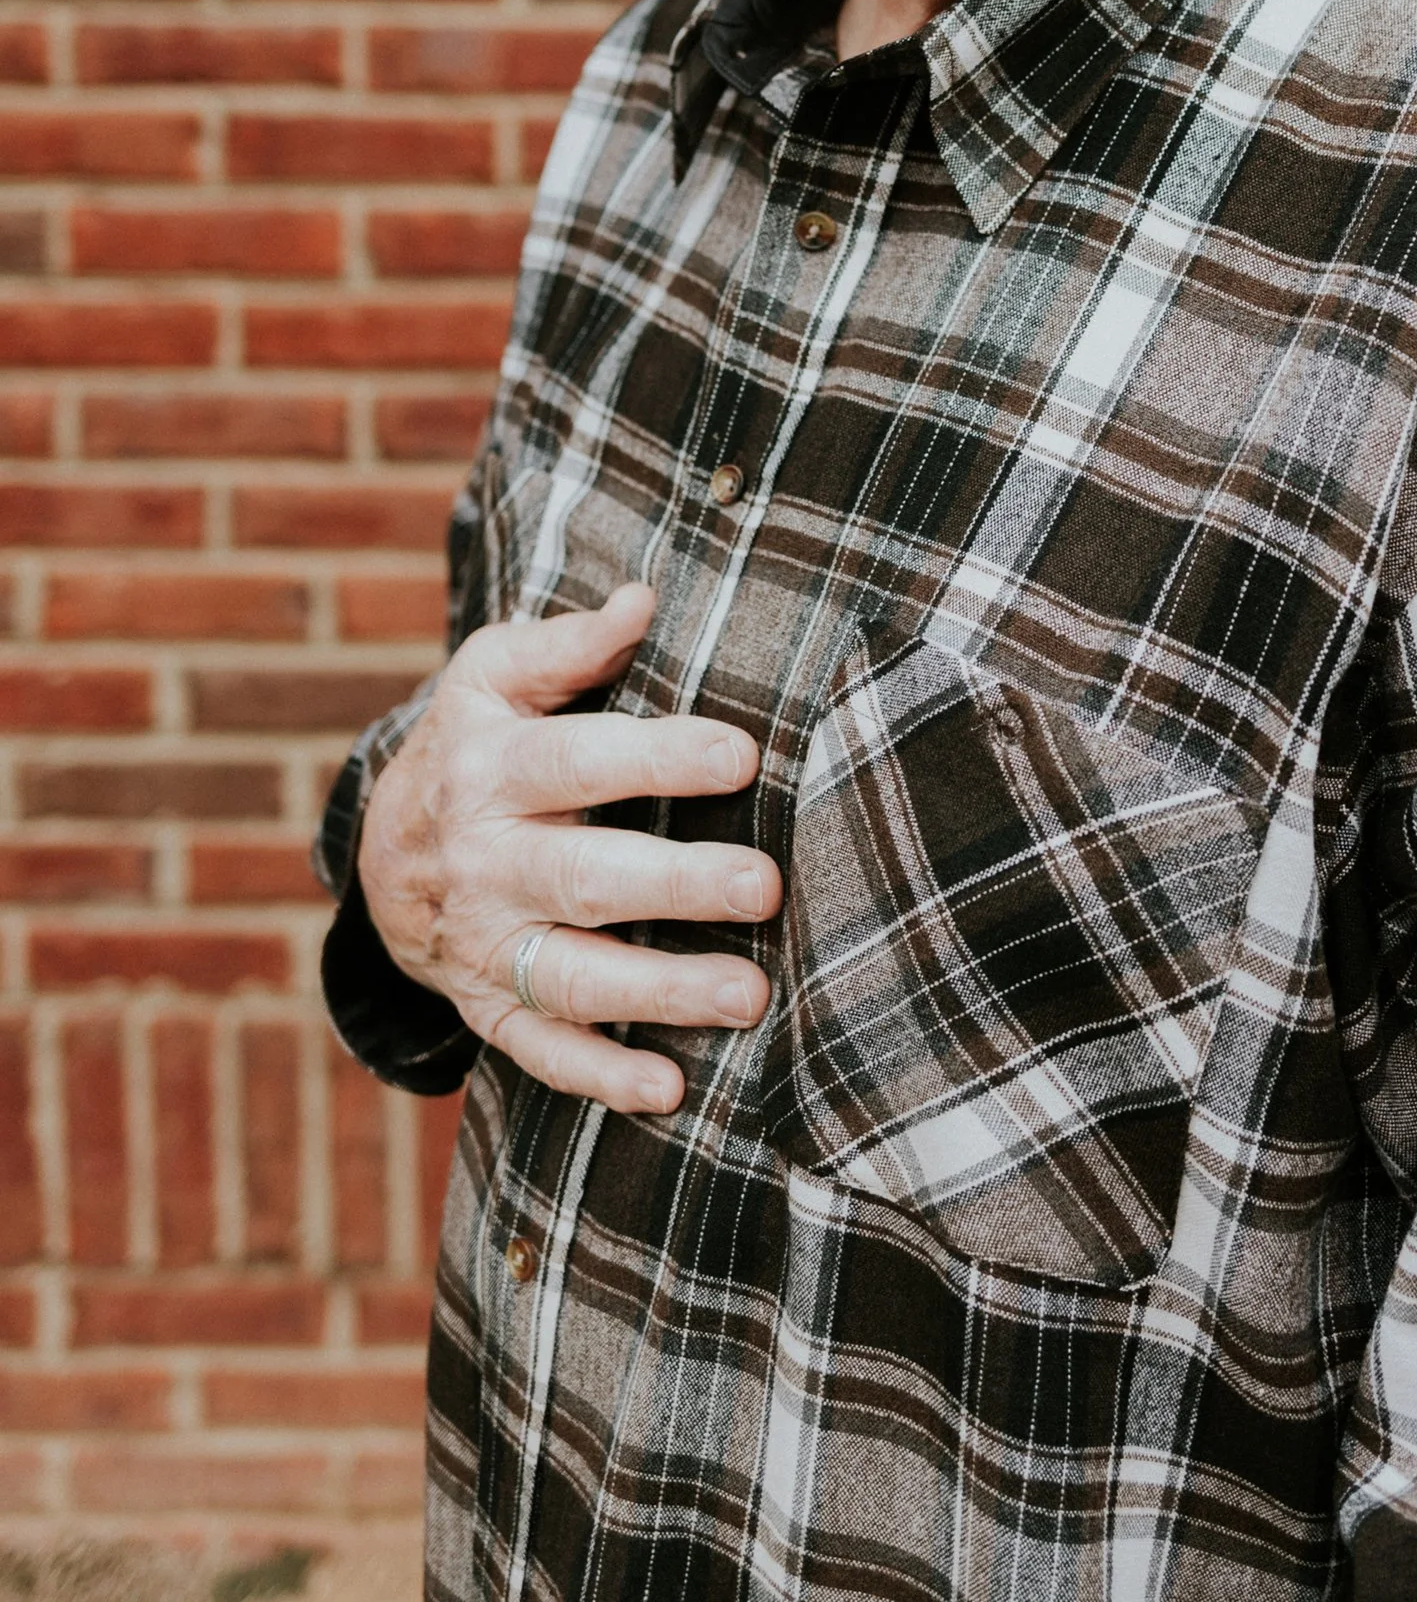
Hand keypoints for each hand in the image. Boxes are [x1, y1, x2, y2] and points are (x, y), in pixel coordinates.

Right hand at [356, 581, 781, 1116]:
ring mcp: (483, 944)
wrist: (381, 847)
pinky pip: (540, 1052)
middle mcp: (484, 862)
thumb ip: (569, 643)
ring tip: (749, 993)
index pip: (579, 761)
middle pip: (585, 877)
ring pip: (572, 975)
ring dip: (660, 992)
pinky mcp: (487, 1006)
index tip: (741, 756)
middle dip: (677, 884)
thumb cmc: (472, 740)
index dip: (659, 758)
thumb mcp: (495, 672)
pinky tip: (671, 1087)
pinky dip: (601, 1076)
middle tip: (764, 885)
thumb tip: (644, 599)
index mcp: (489, 768)